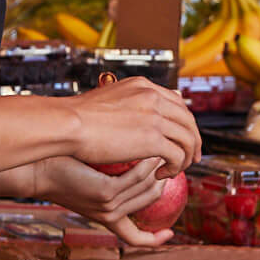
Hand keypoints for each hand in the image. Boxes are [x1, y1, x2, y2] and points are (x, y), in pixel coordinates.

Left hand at [32, 155, 174, 247]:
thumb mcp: (91, 178)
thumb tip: (135, 165)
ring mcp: (108, 206)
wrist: (37, 168)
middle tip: (166, 156)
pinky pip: (137, 177)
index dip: (155, 240)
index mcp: (106, 219)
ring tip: (159, 147)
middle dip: (163, 179)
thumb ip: (111, 178)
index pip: (135, 239)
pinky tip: (147, 147)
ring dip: (157, 166)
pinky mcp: (105, 193)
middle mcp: (109, 216)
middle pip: (151, 200)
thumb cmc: (62, 167)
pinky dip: (145, 162)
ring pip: (148, 188)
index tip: (170, 234)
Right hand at [68, 76, 200, 174]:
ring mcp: (155, 117)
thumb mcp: (105, 99)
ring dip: (186, 157)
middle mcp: (153, 96)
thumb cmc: (75, 117)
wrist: (66, 124)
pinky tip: (162, 174)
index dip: (183, 121)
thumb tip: (130, 112)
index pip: (176, 101)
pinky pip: (177, 155)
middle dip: (192, 140)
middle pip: (188, 119)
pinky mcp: (153, 139)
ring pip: (187, 138)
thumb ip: (124, 103)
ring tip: (175, 170)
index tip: (181, 136)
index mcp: (142, 86)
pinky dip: (175, 167)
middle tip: (191, 157)